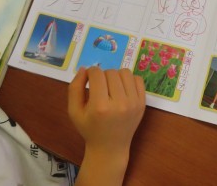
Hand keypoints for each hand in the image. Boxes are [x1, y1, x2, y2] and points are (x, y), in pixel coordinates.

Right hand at [68, 67, 145, 184]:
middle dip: (102, 75)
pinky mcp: (142, 103)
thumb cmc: (89, 129)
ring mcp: (134, 103)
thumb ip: (74, 88)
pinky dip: (129, 80)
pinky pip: (138, 79)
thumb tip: (85, 68)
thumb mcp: (74, 111)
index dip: (91, 73)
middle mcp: (119, 103)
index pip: (97, 74)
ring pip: (125, 72)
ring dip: (116, 75)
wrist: (110, 148)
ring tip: (111, 87)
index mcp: (100, 106)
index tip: (89, 79)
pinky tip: (122, 89)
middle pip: (111, 72)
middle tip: (99, 87)